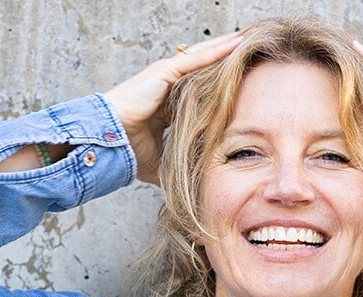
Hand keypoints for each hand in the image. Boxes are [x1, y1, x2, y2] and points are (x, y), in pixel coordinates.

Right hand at [103, 31, 244, 186]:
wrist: (110, 145)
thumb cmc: (128, 153)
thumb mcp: (161, 163)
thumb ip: (177, 168)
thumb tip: (189, 190)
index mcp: (167, 106)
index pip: (199, 94)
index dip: (219, 89)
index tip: (243, 87)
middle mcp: (168, 87)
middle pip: (204, 71)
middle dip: (226, 62)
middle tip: (252, 53)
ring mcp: (166, 77)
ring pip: (202, 58)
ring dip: (226, 48)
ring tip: (249, 39)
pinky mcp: (165, 72)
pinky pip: (196, 59)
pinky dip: (217, 51)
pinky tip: (237, 43)